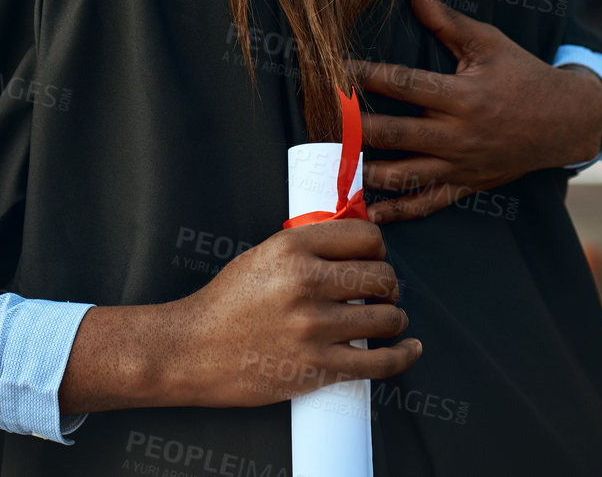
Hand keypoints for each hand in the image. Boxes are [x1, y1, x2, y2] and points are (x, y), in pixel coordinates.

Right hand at [60, 220, 418, 412]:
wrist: (193, 349)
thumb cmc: (226, 304)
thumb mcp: (259, 257)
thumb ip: (303, 249)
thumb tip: (351, 244)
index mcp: (290, 249)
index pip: (364, 236)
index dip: (376, 247)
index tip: (372, 257)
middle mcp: (305, 283)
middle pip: (382, 275)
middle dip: (387, 284)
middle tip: (377, 291)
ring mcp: (314, 327)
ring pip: (388, 317)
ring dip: (393, 318)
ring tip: (383, 318)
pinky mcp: (318, 366)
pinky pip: (381, 362)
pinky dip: (403, 355)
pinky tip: (408, 348)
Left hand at [353, 0, 601, 223]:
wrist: (566, 121)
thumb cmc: (521, 74)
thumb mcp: (487, 42)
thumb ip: (445, 19)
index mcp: (462, 95)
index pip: (404, 85)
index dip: (365, 77)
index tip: (332, 71)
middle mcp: (459, 133)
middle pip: (397, 133)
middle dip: (356, 128)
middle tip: (319, 121)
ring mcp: (462, 164)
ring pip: (407, 174)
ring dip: (367, 172)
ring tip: (333, 167)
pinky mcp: (467, 184)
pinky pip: (430, 202)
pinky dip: (400, 211)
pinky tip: (369, 211)